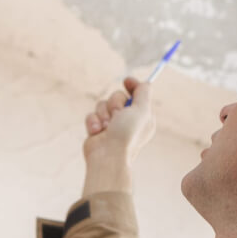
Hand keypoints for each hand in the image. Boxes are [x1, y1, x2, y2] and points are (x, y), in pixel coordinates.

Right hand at [82, 78, 155, 194]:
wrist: (108, 156)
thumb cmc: (127, 134)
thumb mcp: (142, 110)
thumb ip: (144, 93)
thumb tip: (145, 83)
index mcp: (142, 117)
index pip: (137, 95)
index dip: (132, 86)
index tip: (126, 81)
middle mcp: (127, 120)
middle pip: (117, 96)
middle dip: (115, 103)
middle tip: (117, 115)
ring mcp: (111, 125)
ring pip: (102, 104)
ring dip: (103, 113)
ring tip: (106, 127)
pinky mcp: (97, 129)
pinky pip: (91, 115)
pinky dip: (93, 122)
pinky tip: (97, 133)